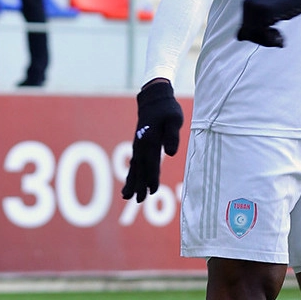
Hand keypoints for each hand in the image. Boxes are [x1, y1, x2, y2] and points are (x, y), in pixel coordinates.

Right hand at [120, 80, 184, 202]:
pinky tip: (129, 184)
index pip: (152, 163)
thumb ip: (172, 136)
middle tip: (138, 201)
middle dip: (139, 185)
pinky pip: (134, 163)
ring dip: (131, 182)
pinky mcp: (138, 145)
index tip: (153, 191)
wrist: (154, 99)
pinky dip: (131, 174)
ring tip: (126, 196)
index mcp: (151, 139)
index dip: (152, 177)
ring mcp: (138, 145)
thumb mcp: (174, 120)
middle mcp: (141, 144)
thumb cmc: (167, 109)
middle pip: (140, 168)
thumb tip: (170, 153)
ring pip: (134, 167)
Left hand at [237, 0, 300, 46]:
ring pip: (254, 35)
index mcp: (246, 4)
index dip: (256, 38)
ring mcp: (256, 8)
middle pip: (248, 34)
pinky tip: (280, 36)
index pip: (242, 31)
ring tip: (279, 36)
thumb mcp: (265, 11)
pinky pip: (263, 33)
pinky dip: (272, 39)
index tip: (269, 34)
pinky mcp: (265, 12)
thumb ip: (252, 23)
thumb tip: (239, 37)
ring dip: (268, 41)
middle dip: (262, 40)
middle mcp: (249, 5)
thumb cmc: (285, 3)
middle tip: (276, 38)